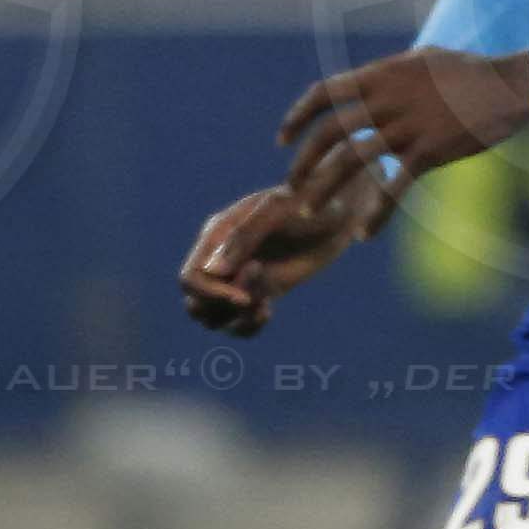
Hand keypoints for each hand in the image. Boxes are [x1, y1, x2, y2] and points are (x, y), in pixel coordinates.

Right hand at [175, 156, 391, 334]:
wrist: (339, 210)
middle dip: (220, 308)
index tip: (243, 297)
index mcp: (217, 236)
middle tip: (253, 300)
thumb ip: (244, 239)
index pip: (190, 278)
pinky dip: (247, 326)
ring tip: (264, 307)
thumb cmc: (308, 201)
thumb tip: (212, 271)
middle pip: (195, 302)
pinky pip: (238, 322)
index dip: (209, 294)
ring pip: (213, 317)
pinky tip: (268, 311)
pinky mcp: (261, 291)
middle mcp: (223, 259)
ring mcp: (240, 277)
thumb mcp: (276, 211)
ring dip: (234, 320)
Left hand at [278, 46, 528, 195]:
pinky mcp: (428, 152)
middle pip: (329, 133)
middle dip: (303, 163)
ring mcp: (406, 127)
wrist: (508, 85)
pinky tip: (363, 235)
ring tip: (309, 213)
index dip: (297, 117)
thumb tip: (370, 81)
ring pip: (351, 162)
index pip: (323, 94)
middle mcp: (386, 100)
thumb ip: (390, 74)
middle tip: (290, 186)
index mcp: (380, 76)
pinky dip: (375, 214)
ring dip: (325, 190)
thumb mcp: (421, 60)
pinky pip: (393, 188)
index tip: (281, 140)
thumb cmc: (468, 71)